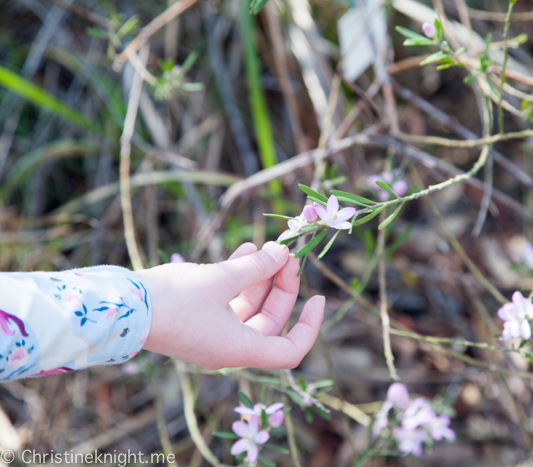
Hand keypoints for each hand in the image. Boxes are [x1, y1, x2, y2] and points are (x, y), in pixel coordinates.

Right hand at [135, 242, 324, 369]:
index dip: (310, 325)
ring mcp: (212, 334)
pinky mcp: (197, 319)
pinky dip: (238, 278)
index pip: (290, 350)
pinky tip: (244, 250)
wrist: (118, 306)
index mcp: (240, 349)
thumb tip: (283, 252)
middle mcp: (229, 347)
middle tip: (286, 254)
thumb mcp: (220, 279)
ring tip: (264, 246)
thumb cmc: (173, 299)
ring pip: (249, 306)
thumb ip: (256, 267)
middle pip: (271, 319)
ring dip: (259, 277)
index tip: (318, 297)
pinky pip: (228, 300)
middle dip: (281, 285)